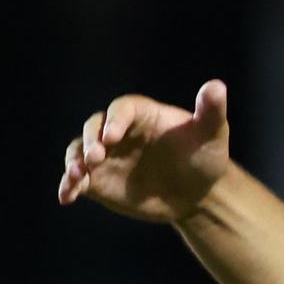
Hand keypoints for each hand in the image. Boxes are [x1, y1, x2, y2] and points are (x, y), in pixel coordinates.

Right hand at [57, 80, 231, 222]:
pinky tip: (67, 197)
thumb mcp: (212, 134)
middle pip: (94, 126)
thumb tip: (216, 86)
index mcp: (143, 114)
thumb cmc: (206, 156)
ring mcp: (107, 155)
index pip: (122, 108)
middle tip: (96, 158)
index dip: (115, 119)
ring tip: (77, 176)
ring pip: (79, 151)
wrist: (197, 193)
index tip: (112, 136)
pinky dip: (68, 186)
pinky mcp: (99, 180)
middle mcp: (120, 131)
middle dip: (90, 140)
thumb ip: (211, 111)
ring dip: (73, 161)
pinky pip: (77, 180)